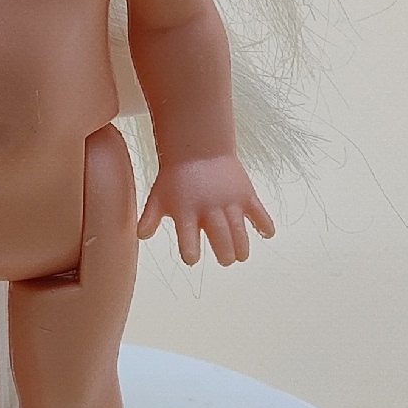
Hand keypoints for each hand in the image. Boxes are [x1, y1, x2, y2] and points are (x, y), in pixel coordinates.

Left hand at [138, 156, 275, 265]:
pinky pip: (258, 211)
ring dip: (242, 245)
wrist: (198, 147)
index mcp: (186, 211)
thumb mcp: (158, 196)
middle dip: (223, 252)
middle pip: (220, 235)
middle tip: (225, 260)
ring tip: (241, 256)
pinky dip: (264, 223)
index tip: (192, 259)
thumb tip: (140, 236)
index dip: (190, 251)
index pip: (187, 237)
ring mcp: (229, 200)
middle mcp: (209, 208)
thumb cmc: (175, 177)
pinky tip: (267, 234)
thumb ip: (150, 217)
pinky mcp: (245, 193)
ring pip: (239, 228)